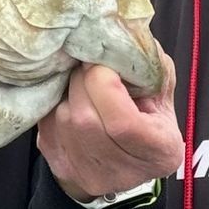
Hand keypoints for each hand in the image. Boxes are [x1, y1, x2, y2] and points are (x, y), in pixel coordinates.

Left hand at [37, 49, 181, 202]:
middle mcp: (123, 171)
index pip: (121, 122)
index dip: (104, 83)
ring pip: (63, 118)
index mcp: (159, 151)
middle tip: (89, 65)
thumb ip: (148, 65)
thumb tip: (118, 35)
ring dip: (68, 91)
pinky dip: (55, 103)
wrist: (126, 161)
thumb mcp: (161, 90)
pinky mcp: (61, 168)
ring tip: (82, 83)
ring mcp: (88, 174)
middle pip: (85, 117)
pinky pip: (46, 124)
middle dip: (82, 80)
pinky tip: (70, 98)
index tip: (103, 64)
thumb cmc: (149, 116)